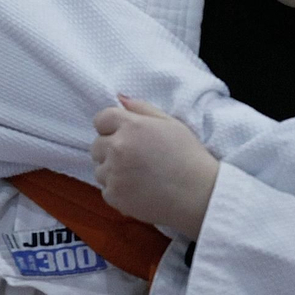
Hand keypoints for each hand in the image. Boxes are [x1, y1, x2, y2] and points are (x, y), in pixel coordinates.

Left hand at [90, 96, 217, 237]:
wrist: (198, 194)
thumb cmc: (188, 156)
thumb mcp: (171, 123)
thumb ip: (142, 108)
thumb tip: (120, 98)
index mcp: (131, 126)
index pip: (101, 119)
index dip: (111, 127)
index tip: (125, 136)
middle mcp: (118, 147)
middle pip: (96, 145)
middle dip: (110, 150)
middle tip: (134, 158)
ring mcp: (114, 173)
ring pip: (99, 169)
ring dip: (113, 171)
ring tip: (138, 176)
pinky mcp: (114, 196)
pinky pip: (106, 190)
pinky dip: (118, 191)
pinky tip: (139, 190)